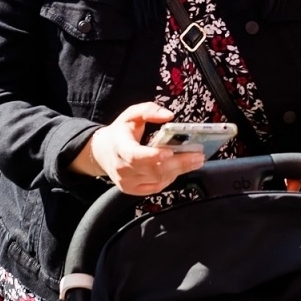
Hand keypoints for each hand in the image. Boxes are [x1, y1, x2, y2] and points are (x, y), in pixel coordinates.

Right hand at [74, 103, 204, 194]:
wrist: (102, 152)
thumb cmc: (120, 132)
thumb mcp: (131, 114)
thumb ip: (149, 111)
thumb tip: (169, 116)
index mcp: (119, 147)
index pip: (135, 156)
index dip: (153, 156)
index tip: (171, 151)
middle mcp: (121, 168)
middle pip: (153, 170)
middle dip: (178, 163)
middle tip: (198, 156)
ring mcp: (127, 182)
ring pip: (157, 180)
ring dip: (179, 171)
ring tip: (195, 161)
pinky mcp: (133, 190)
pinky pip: (155, 187)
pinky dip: (170, 178)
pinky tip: (179, 169)